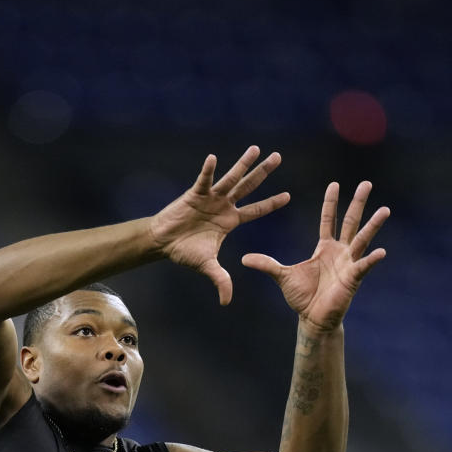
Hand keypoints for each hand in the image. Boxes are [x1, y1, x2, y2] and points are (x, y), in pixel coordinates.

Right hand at [149, 146, 289, 304]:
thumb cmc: (185, 251)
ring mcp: (211, 198)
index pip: (257, 210)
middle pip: (249, 186)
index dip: (272, 203)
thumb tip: (227, 302)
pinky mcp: (194, 194)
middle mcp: (224, 205)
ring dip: (243, 163)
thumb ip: (220, 280)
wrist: (163, 242)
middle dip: (263, 172)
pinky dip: (208, 171)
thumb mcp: (208, 266)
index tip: (289, 195)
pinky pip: (203, 181)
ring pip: (231, 178)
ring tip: (256, 148)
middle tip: (278, 156)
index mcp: (230, 221)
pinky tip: (213, 158)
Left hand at [242, 181, 388, 332]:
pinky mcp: (352, 279)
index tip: (334, 184)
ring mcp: (349, 264)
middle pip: (350, 222)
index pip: (329, 219)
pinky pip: (363, 267)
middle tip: (367, 183)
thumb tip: (244, 258)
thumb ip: (266, 264)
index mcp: (325, 248)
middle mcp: (340, 252)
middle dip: (358, 203)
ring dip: (373, 225)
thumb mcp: (281, 276)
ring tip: (385, 209)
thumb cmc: (302, 298)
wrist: (313, 319)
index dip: (331, 203)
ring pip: (362, 239)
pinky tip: (381, 252)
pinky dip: (371, 260)